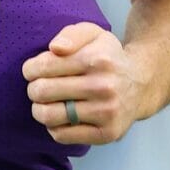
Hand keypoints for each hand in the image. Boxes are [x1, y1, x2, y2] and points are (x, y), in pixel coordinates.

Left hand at [23, 22, 141, 146]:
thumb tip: (55, 48)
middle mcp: (103, 86)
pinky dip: (54, 127)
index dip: (30, 69)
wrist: (139, 86)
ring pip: (49, 115)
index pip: (43, 66)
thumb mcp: (93, 34)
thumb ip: (71, 34)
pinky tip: (61, 117)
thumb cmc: (107, 58)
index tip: (33, 71)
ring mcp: (106, 112)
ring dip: (39, 110)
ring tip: (45, 104)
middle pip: (42, 91)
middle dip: (33, 89)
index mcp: (97, 59)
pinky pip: (62, 135)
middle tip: (39, 88)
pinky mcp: (106, 133)